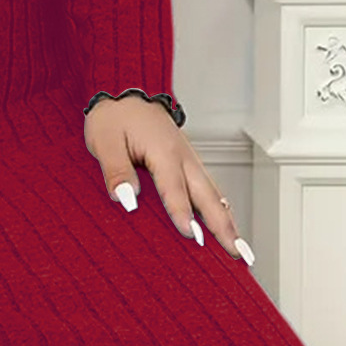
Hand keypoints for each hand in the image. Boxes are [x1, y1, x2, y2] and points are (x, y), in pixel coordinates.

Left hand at [85, 94, 253, 264]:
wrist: (125, 91)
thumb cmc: (113, 117)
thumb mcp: (105, 141)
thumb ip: (116, 170)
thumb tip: (126, 198)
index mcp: (164, 151)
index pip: (175, 188)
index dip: (183, 213)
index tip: (193, 237)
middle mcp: (184, 157)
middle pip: (208, 196)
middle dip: (224, 227)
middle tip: (239, 254)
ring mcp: (190, 160)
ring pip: (214, 195)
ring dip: (228, 222)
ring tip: (241, 250)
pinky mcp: (188, 163)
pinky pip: (209, 190)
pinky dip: (220, 210)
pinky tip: (226, 226)